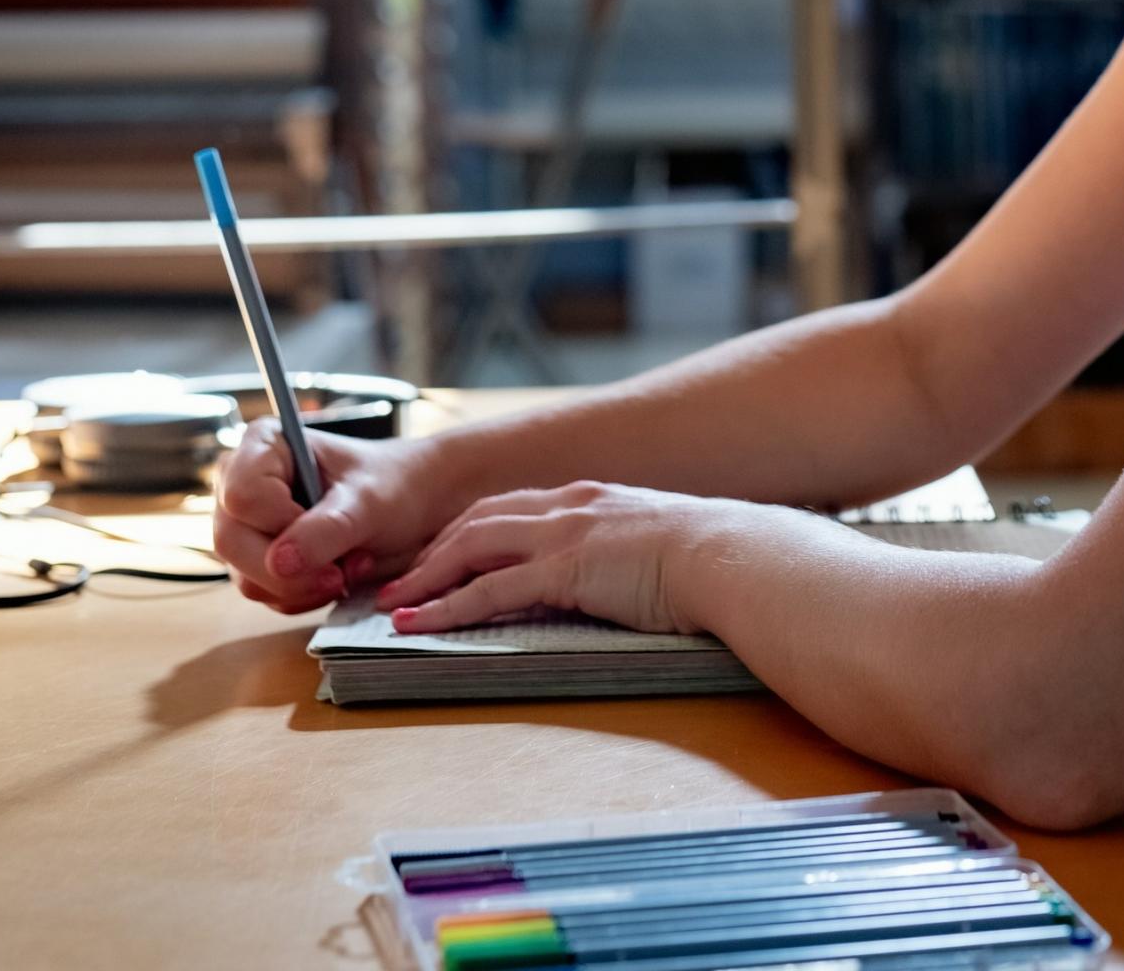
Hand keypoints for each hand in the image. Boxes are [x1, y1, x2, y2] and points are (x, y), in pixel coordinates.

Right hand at [213, 421, 457, 614]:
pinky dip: (304, 595)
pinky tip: (338, 575)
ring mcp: (248, 527)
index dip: (279, 521)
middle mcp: (244, 484)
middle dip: (292, 567)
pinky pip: (265, 595)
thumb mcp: (367, 502)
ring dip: (304, 584)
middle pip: (233, 541)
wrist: (415, 508)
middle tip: (342, 568)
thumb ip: (326, 528)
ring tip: (351, 563)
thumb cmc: (394, 484)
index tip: (325, 523)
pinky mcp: (259, 563)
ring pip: (247, 577)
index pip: (243, 493)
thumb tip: (280, 563)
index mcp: (265, 445)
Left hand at [376, 479, 749, 637]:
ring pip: (472, 547)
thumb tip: (614, 579)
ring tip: (394, 605)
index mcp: (588, 498)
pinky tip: (423, 625)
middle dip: (432, 549)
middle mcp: (568, 505)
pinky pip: (490, 588)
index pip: (510, 508)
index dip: (468, 532)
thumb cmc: (706, 559)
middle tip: (399, 579)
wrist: (729, 555)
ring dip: (426, 577)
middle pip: (478, 519)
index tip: (438, 556)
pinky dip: (449, 607)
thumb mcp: (651, 546)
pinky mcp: (563, 568)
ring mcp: (563, 533)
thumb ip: (619, 555)